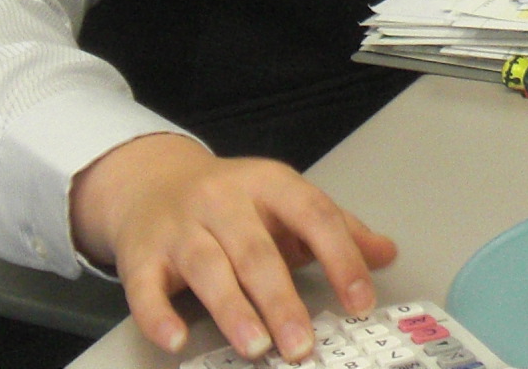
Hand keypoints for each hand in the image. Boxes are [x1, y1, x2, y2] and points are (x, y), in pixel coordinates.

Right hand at [70, 133, 396, 361]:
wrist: (152, 181)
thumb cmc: (232, 202)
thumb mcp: (285, 203)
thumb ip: (336, 229)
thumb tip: (387, 254)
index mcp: (269, 183)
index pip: (313, 216)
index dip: (340, 258)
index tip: (361, 302)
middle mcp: (224, 200)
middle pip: (257, 251)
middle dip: (282, 300)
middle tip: (302, 344)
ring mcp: (179, 226)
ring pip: (207, 267)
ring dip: (232, 310)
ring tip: (256, 346)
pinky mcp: (141, 254)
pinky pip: (146, 286)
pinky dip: (159, 315)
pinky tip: (177, 340)